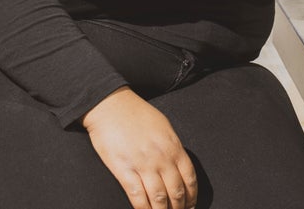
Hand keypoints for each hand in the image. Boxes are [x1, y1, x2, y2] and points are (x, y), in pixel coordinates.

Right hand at [82, 87, 197, 208]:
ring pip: (159, 199)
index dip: (191, 196)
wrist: (111, 105)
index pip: (189, 178)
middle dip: (179, 208)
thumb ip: (172, 147)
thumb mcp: (163, 126)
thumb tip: (178, 164)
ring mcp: (143, 165)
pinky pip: (137, 197)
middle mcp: (161, 158)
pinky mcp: (124, 170)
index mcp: (173, 146)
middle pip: (176, 192)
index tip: (190, 205)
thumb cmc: (136, 113)